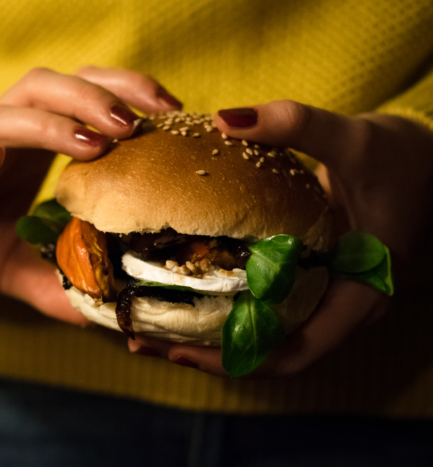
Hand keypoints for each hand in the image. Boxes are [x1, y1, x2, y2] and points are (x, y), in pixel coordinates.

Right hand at [0, 66, 181, 324]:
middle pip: (51, 87)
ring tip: (97, 139)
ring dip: (56, 118)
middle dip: (101, 93)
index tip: (171, 115)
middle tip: (144, 120)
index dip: (126, 94)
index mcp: (29, 150)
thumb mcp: (25, 269)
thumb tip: (119, 310)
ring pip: (11, 111)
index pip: (81, 101)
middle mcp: (2, 141)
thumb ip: (67, 281)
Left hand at [128, 100, 432, 376]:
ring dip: (209, 337)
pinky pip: (266, 308)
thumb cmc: (405, 158)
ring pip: (265, 337)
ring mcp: (326, 297)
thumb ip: (296, 125)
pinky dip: (225, 308)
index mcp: (359, 296)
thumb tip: (225, 117)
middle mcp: (340, 308)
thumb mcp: (355, 138)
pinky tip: (185, 291)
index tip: (178, 350)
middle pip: (268, 354)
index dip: (234, 360)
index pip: (293, 353)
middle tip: (143, 340)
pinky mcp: (313, 280)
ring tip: (149, 327)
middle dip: (207, 355)